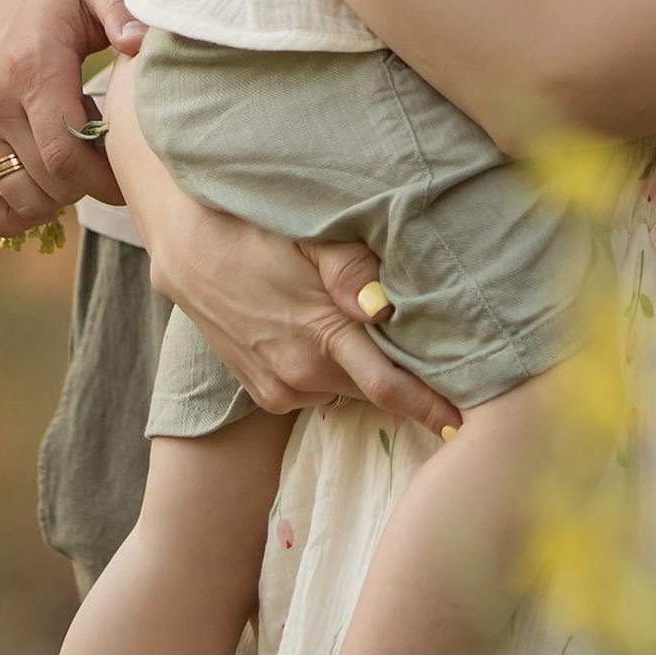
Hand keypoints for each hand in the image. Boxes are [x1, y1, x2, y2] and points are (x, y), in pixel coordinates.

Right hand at [0, 0, 144, 239]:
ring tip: (83, 164)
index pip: (65, 154)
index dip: (105, 178)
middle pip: (46, 181)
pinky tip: (40, 197)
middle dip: (90, 188)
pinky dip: (1, 214)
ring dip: (57, 198)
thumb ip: (123, 6)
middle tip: (116, 163)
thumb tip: (139, 45)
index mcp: (33, 68)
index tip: (134, 168)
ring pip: (15, 195)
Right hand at [142, 191, 462, 433]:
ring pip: (347, 389)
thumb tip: (386, 306)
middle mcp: (303, 373)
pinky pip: (318, 391)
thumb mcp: (309, 237)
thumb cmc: (258, 229)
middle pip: (377, 390)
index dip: (432, 407)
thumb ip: (351, 271)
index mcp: (322, 334)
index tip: (467, 425)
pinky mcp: (266, 394)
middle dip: (412, 386)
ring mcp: (282, 389)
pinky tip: (329, 340)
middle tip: (448, 372)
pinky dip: (334, 373)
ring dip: (367, 373)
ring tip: (380, 340)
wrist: (188, 249)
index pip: (392, 386)